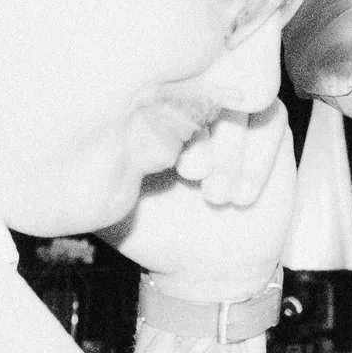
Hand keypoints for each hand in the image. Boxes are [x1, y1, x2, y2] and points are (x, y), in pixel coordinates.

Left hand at [102, 100, 297, 299]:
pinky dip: (256, 161)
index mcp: (152, 113)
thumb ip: (101, 174)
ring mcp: (235, 113)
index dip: (164, 116)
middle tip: (190, 175)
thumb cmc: (157, 234)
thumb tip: (80, 141)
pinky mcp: (270, 127)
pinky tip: (241, 197)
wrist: (208, 264)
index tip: (163, 160)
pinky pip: (271, 123)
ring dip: (230, 152)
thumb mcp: (116, 206)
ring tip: (216, 196)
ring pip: (240, 105)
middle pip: (204, 87)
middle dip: (200, 134)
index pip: (160, 87)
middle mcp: (195, 104)